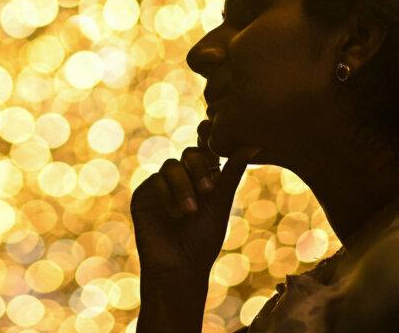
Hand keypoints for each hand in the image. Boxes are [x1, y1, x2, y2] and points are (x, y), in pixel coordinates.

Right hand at [131, 118, 261, 280]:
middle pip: (189, 153)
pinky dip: (168, 196)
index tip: (210, 130)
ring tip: (190, 211)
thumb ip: (232, 173)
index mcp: (202, 179)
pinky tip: (174, 215)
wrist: (179, 268)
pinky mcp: (144, 195)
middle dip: (199, 167)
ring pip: (171, 165)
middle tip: (207, 190)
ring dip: (184, 186)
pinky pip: (156, 181)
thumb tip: (254, 145)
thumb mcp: (221, 203)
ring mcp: (161, 185)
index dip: (207, 138)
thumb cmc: (203, 240)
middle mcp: (181, 179)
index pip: (206, 151)